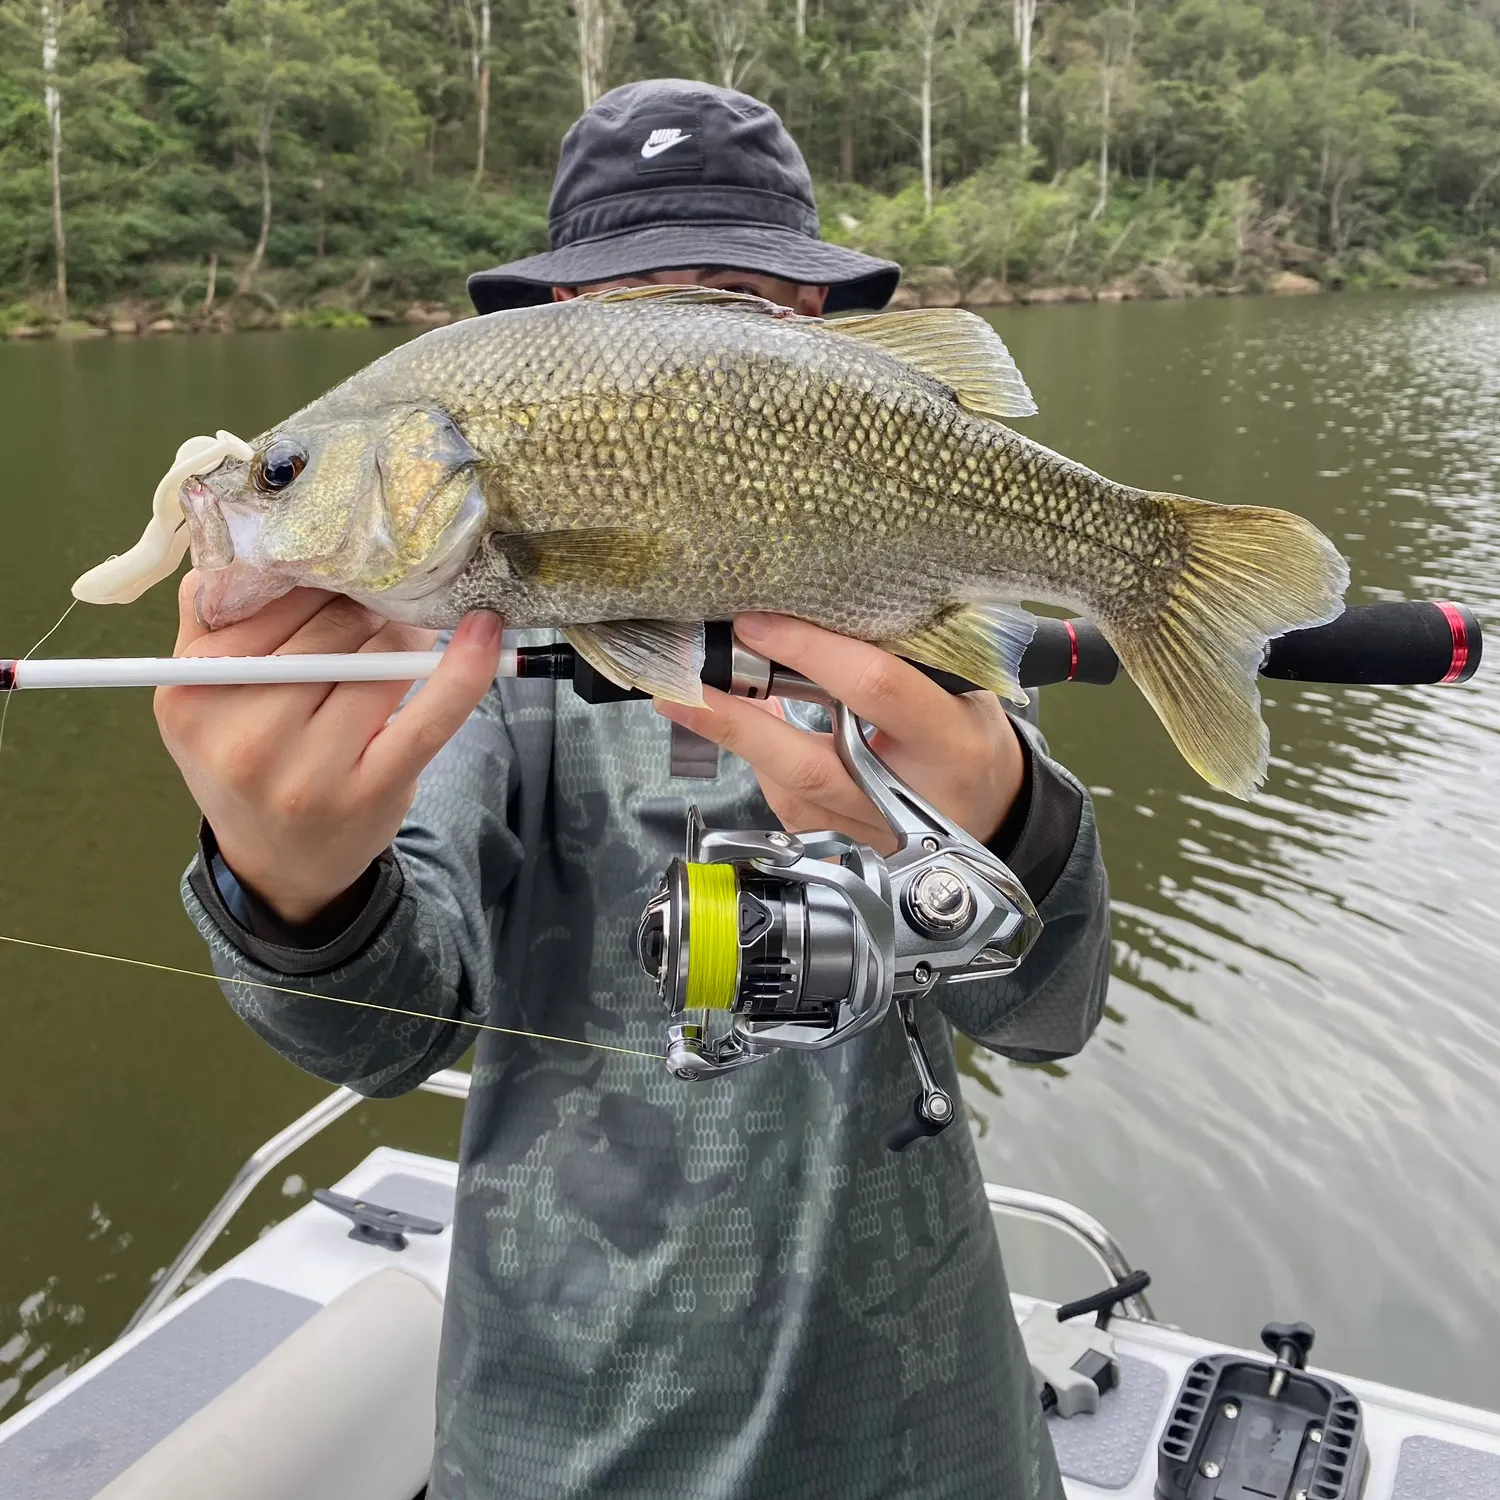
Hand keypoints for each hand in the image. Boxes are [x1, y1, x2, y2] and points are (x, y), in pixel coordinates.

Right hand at [154, 572, 502, 925]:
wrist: (280, 865)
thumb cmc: (249, 758)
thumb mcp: (204, 695)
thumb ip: (214, 616)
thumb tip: (260, 537)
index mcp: (193, 693)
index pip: (269, 600)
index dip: (318, 575)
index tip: (346, 564)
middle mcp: (243, 734)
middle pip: (328, 626)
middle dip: (367, 600)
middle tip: (387, 594)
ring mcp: (309, 769)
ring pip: (378, 660)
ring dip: (406, 632)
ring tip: (410, 628)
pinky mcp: (371, 790)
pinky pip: (429, 716)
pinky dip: (463, 670)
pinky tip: (484, 633)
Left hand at [654, 613, 1025, 853]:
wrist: (990, 817)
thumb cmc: (968, 736)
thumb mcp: (960, 689)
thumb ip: (905, 659)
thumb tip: (816, 613)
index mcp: (949, 744)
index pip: (875, 689)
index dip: (814, 654)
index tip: (759, 623)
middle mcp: (902, 797)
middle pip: (808, 762)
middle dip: (737, 721)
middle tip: (681, 683)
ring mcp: (861, 828)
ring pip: (783, 783)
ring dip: (730, 733)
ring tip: (683, 691)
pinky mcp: (833, 840)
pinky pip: (781, 793)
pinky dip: (755, 751)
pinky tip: (733, 717)